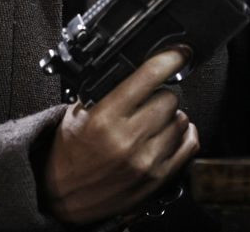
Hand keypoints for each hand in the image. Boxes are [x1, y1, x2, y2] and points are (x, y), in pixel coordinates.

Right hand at [41, 50, 199, 223]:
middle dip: (162, 93)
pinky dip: (184, 134)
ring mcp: (146, 161)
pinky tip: (171, 132)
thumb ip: (106, 91)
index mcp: (105, 118)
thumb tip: (138, 67)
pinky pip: (189, 145)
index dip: (169, 58)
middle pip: (170, 98)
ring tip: (154, 120)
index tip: (179, 52)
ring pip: (181, 120)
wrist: (61, 198)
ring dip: (171, 115)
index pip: (148, 77)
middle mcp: (128, 139)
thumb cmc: (69, 153)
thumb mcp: (78, 113)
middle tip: (150, 98)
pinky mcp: (158, 179)